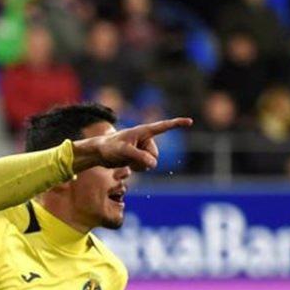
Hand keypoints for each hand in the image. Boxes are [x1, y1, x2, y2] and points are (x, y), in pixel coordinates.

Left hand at [73, 117, 192, 171]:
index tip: (190, 121)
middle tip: (128, 157)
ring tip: (126, 160)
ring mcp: (144, 149)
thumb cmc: (109, 147)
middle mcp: (146, 139)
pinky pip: (145, 167)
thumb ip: (138, 156)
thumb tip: (153, 164)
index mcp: (144, 131)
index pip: (164, 126)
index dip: (177, 124)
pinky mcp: (140, 157)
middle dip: (144, 160)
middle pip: (155, 156)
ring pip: (151, 163)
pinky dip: (137, 168)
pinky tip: (127, 164)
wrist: (99, 153)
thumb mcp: (123, 151)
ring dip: (139, 165)